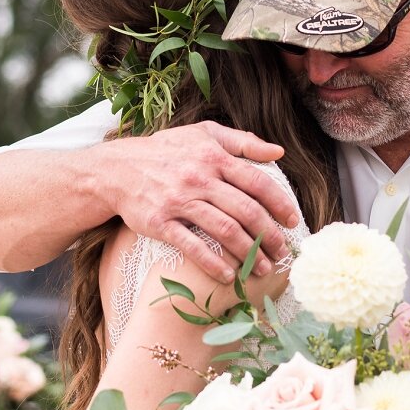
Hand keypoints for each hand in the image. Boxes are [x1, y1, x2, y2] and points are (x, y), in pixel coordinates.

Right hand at [96, 121, 299, 282]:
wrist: (117, 169)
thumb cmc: (166, 150)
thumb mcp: (204, 133)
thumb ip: (242, 141)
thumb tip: (279, 150)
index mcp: (213, 157)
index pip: (257, 182)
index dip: (279, 203)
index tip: (292, 221)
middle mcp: (199, 178)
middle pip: (245, 210)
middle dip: (270, 235)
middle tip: (282, 252)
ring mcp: (179, 202)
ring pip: (224, 230)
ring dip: (249, 253)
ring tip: (262, 268)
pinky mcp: (160, 223)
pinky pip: (192, 246)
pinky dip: (214, 263)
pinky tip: (229, 276)